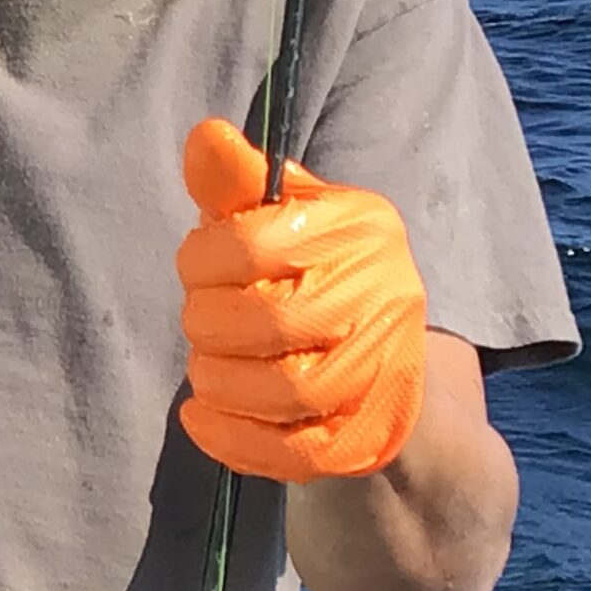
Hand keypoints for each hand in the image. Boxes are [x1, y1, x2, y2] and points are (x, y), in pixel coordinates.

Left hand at [176, 119, 428, 484]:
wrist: (381, 370)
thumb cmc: (310, 275)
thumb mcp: (281, 218)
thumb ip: (236, 185)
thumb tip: (204, 137)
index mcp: (366, 228)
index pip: (254, 244)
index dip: (202, 261)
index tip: (199, 268)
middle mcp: (391, 295)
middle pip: (270, 322)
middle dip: (210, 326)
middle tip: (202, 322)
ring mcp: (387, 372)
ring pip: (285, 392)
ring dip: (219, 383)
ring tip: (206, 367)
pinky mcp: (368, 439)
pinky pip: (294, 454)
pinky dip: (232, 438)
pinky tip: (201, 417)